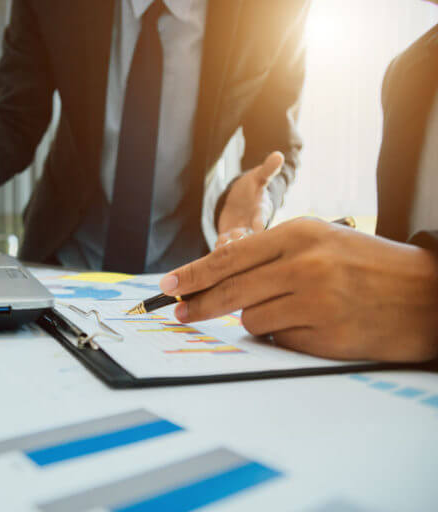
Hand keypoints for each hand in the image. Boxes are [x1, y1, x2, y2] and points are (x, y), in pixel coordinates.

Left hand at [159, 218, 437, 361]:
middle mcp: (306, 265)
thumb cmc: (367, 264)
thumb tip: (215, 275)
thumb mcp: (321, 240)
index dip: (193, 274)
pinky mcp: (327, 337)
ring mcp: (317, 303)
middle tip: (180, 313)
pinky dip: (283, 335)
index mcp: (301, 234)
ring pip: (251, 319)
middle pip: (231, 290)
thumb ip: (271, 254)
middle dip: (199, 304)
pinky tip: (309, 325)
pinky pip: (279, 340)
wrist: (428, 295)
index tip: (168, 285)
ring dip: (255, 319)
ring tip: (289, 309)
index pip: (230, 257)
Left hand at [216, 151, 283, 247]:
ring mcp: (241, 232)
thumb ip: (267, 170)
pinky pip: (225, 244)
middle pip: (250, 235)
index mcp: (261, 211)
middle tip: (235, 238)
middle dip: (243, 237)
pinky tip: (215, 250)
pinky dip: (220, 247)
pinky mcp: (228, 236)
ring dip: (229, 244)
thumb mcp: (258, 177)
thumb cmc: (253, 188)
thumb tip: (278, 155)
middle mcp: (252, 225)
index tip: (257, 229)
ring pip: (236, 242)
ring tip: (222, 244)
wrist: (241, 199)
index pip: (262, 218)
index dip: (259, 223)